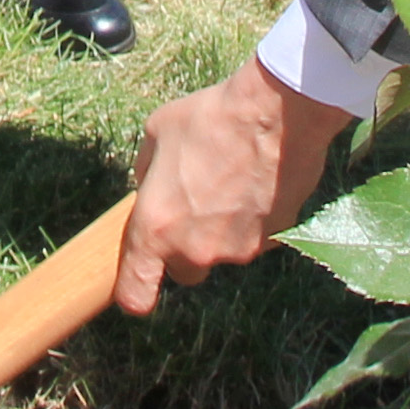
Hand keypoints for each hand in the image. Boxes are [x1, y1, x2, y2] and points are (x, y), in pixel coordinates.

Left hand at [117, 59, 349, 315]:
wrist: (275, 113)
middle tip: (192, 209)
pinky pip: (256, 239)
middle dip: (185, 250)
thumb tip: (151, 186)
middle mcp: (196, 250)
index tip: (138, 280)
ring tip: (231, 183)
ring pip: (223, 254)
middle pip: (184, 273)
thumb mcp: (156, 135)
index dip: (134, 292)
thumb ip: (147, 173)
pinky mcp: (274, 241)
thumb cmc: (209, 118)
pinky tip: (257, 183)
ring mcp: (238, 250)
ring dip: (223, 231)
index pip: (135, 295)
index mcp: (155, 229)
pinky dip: (255, 221)